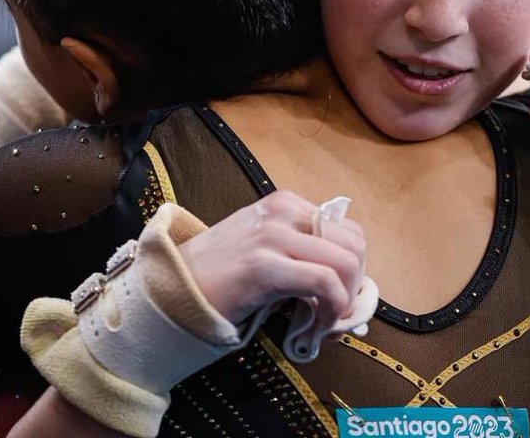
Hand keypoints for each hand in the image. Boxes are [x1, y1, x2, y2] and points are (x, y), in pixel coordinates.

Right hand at [179, 190, 365, 327]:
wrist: (174, 288)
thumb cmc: (222, 274)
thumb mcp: (266, 248)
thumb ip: (302, 252)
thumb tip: (347, 282)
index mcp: (285, 203)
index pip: (347, 230)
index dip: (354, 268)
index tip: (341, 296)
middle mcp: (282, 211)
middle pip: (353, 244)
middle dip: (355, 284)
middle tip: (337, 312)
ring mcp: (272, 235)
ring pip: (345, 262)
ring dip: (345, 300)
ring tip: (326, 321)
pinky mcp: (264, 265)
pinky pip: (323, 282)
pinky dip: (331, 309)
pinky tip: (318, 325)